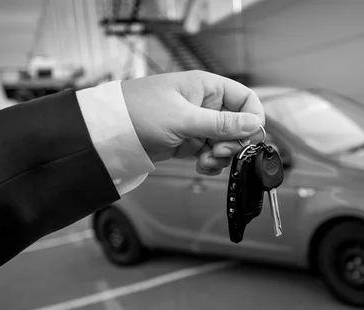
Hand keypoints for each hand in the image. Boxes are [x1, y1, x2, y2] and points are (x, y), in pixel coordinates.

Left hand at [121, 70, 264, 175]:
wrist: (109, 134)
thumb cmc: (139, 113)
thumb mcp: (183, 119)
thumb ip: (221, 124)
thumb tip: (254, 124)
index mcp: (206, 88)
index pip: (245, 99)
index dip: (253, 118)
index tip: (250, 138)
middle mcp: (205, 105)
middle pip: (238, 125)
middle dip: (234, 142)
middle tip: (220, 152)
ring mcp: (197, 125)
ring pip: (225, 143)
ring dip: (221, 156)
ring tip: (205, 161)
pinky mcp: (188, 143)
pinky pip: (211, 154)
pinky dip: (210, 163)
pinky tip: (201, 167)